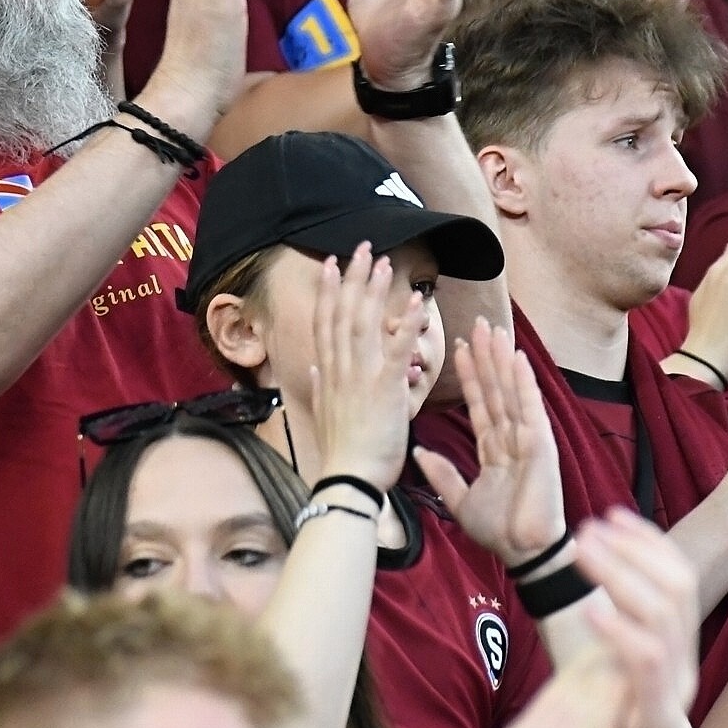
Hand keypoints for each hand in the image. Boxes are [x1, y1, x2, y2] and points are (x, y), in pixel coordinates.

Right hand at [305, 243, 425, 490]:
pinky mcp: (385, 389)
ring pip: (365, 324)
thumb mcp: (324, 414)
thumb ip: (318, 387)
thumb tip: (310, 370)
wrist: (348, 479)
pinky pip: (397, 350)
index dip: (329, 293)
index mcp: (328, 375)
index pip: (326, 324)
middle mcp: (340, 369)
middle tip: (361, 248)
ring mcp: (361, 377)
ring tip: (384, 262)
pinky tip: (416, 302)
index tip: (332, 266)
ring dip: (374, 291)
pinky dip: (406, 324)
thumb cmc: (342, 453)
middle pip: (343, 314)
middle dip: (352, 279)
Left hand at [413, 317, 565, 564]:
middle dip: (486, 356)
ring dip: (502, 360)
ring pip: (511, 391)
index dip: (470, 375)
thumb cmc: (499, 531)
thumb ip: (442, 474)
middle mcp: (513, 438)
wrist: (522, 553)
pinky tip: (517, 358)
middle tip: (477, 322)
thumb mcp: (460, 500)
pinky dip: (523, 383)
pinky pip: (530, 408)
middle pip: (496, 389)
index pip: (480, 402)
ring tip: (493, 329)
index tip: (458, 346)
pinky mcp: (541, 446)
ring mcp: (529, 439)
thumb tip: (420, 452)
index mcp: (495, 449)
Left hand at [575, 510, 701, 727]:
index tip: (611, 513)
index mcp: (672, 648)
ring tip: (583, 550)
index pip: (676, 578)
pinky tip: (591, 607)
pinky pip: (647, 666)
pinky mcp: (653, 720)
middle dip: (633, 549)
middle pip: (677, 587)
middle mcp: (681, 665)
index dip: (647, 541)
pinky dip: (620, 629)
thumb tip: (597, 580)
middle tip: (589, 527)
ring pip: (665, 617)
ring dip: (621, 573)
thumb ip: (611, 629)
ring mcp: (671, 692)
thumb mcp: (606, 669)